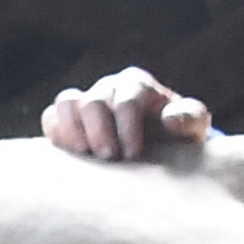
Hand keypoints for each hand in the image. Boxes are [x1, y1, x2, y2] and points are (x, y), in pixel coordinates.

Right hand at [41, 68, 212, 161]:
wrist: (156, 150)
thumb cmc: (176, 137)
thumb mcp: (193, 126)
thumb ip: (189, 118)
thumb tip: (170, 119)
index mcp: (137, 85)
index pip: (127, 99)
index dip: (128, 127)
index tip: (133, 155)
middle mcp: (108, 88)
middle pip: (94, 101)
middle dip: (100, 132)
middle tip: (109, 158)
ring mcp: (85, 102)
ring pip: (66, 103)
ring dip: (72, 131)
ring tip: (85, 156)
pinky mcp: (67, 121)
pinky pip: (51, 118)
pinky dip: (56, 135)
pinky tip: (71, 157)